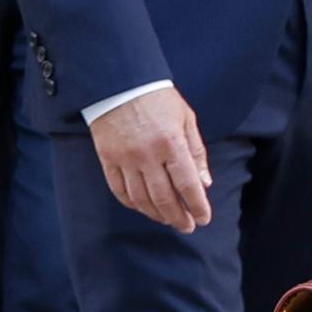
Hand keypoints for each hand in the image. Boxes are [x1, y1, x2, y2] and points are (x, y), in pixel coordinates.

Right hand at [92, 88, 212, 233]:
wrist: (118, 84)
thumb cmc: (157, 99)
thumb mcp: (186, 119)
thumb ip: (196, 152)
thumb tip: (204, 183)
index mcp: (171, 143)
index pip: (187, 184)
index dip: (197, 206)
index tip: (203, 219)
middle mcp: (147, 155)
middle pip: (164, 197)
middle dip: (178, 217)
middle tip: (187, 226)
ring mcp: (125, 159)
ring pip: (141, 198)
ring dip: (156, 214)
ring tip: (167, 220)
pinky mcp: (107, 159)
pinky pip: (119, 190)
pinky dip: (132, 203)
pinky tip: (143, 207)